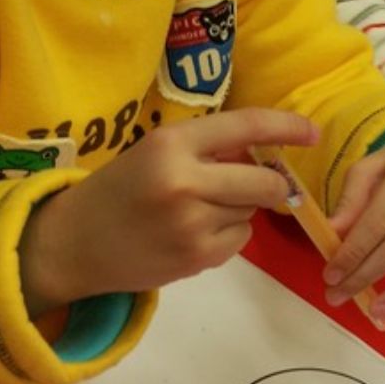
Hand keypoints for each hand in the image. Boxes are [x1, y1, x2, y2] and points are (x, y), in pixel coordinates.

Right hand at [19, 109, 317, 316]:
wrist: (73, 244)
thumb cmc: (118, 192)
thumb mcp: (154, 154)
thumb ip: (204, 150)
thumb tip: (266, 154)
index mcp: (171, 144)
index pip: (245, 126)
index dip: (286, 127)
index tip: (311, 133)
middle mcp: (184, 181)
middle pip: (265, 181)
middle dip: (277, 186)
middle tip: (271, 187)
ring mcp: (192, 223)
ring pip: (252, 211)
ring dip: (242, 210)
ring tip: (202, 212)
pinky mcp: (196, 257)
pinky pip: (240, 240)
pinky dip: (229, 236)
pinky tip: (195, 235)